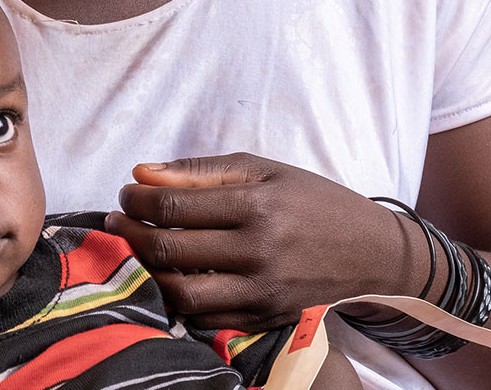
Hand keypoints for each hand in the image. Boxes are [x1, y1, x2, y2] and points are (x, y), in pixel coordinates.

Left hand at [105, 152, 398, 331]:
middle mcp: (257, 251)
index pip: (174, 205)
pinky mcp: (262, 319)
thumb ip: (201, 171)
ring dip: (144, 271)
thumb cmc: (312, 200)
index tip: (127, 192)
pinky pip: (203, 319)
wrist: (372, 253)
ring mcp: (260, 291)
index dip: (137, 198)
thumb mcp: (264, 170)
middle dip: (130, 232)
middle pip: (169, 250)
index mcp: (256, 205)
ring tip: (135, 249)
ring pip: (178, 292)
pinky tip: (168, 277)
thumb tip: (143, 172)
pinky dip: (176, 300)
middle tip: (119, 219)